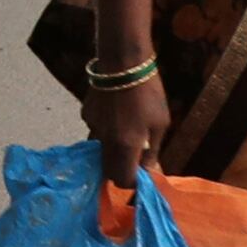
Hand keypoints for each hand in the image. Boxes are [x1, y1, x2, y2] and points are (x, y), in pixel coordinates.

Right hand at [85, 67, 170, 191]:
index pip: (123, 180)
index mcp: (125, 146)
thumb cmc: (149, 93)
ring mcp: (92, 127)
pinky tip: (116, 114)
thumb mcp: (160, 123)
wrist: (122, 62)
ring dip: (113, 150)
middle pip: (108, 170)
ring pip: (101, 151)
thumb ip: (153, 151)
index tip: (141, 177)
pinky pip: (96, 131)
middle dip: (121, 171)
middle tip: (135, 160)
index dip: (132, 183)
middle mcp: (105, 142)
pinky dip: (106, 131)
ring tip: (127, 132)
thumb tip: (151, 172)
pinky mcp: (86, 114)